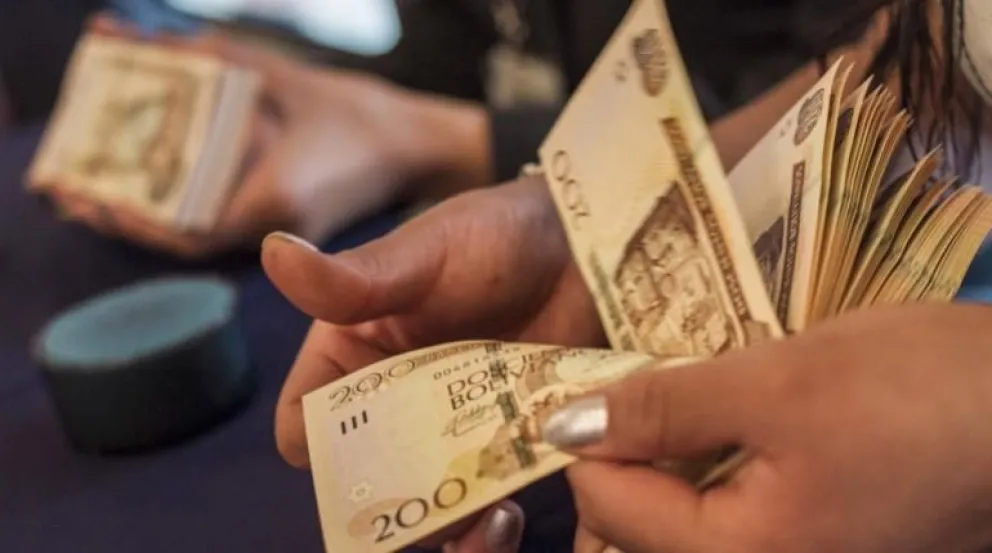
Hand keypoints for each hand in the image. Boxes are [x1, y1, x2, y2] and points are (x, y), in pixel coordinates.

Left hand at [51, 16, 489, 258]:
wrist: (419, 149)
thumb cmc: (364, 117)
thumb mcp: (290, 78)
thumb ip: (218, 58)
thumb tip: (144, 36)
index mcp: (276, 199)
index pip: (188, 232)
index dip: (133, 221)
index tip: (89, 197)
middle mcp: (273, 227)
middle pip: (181, 237)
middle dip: (125, 215)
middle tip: (73, 186)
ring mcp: (279, 232)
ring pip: (199, 231)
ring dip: (150, 208)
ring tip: (103, 178)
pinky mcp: (284, 223)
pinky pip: (222, 220)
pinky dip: (185, 200)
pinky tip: (161, 175)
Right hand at [261, 175, 601, 547]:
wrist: (587, 246)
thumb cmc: (493, 235)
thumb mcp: (423, 255)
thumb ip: (353, 277)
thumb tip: (271, 250)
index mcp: (350, 355)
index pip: (307, 424)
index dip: (322, 452)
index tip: (364, 463)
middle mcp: (391, 400)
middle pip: (364, 478)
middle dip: (388, 505)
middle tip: (432, 509)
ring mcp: (448, 428)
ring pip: (422, 502)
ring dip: (442, 525)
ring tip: (484, 521)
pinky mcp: (501, 444)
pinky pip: (483, 498)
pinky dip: (489, 519)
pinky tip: (512, 515)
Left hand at [546, 304, 991, 552]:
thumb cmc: (917, 395)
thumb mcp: (781, 384)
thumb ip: (666, 409)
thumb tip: (564, 427)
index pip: (606, 506)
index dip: (585, 435)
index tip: (591, 375)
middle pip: (633, 533)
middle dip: (618, 457)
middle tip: (631, 386)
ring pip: (678, 524)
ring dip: (662, 461)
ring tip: (676, 399)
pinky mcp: (808, 541)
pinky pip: (724, 519)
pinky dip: (706, 470)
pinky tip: (722, 422)